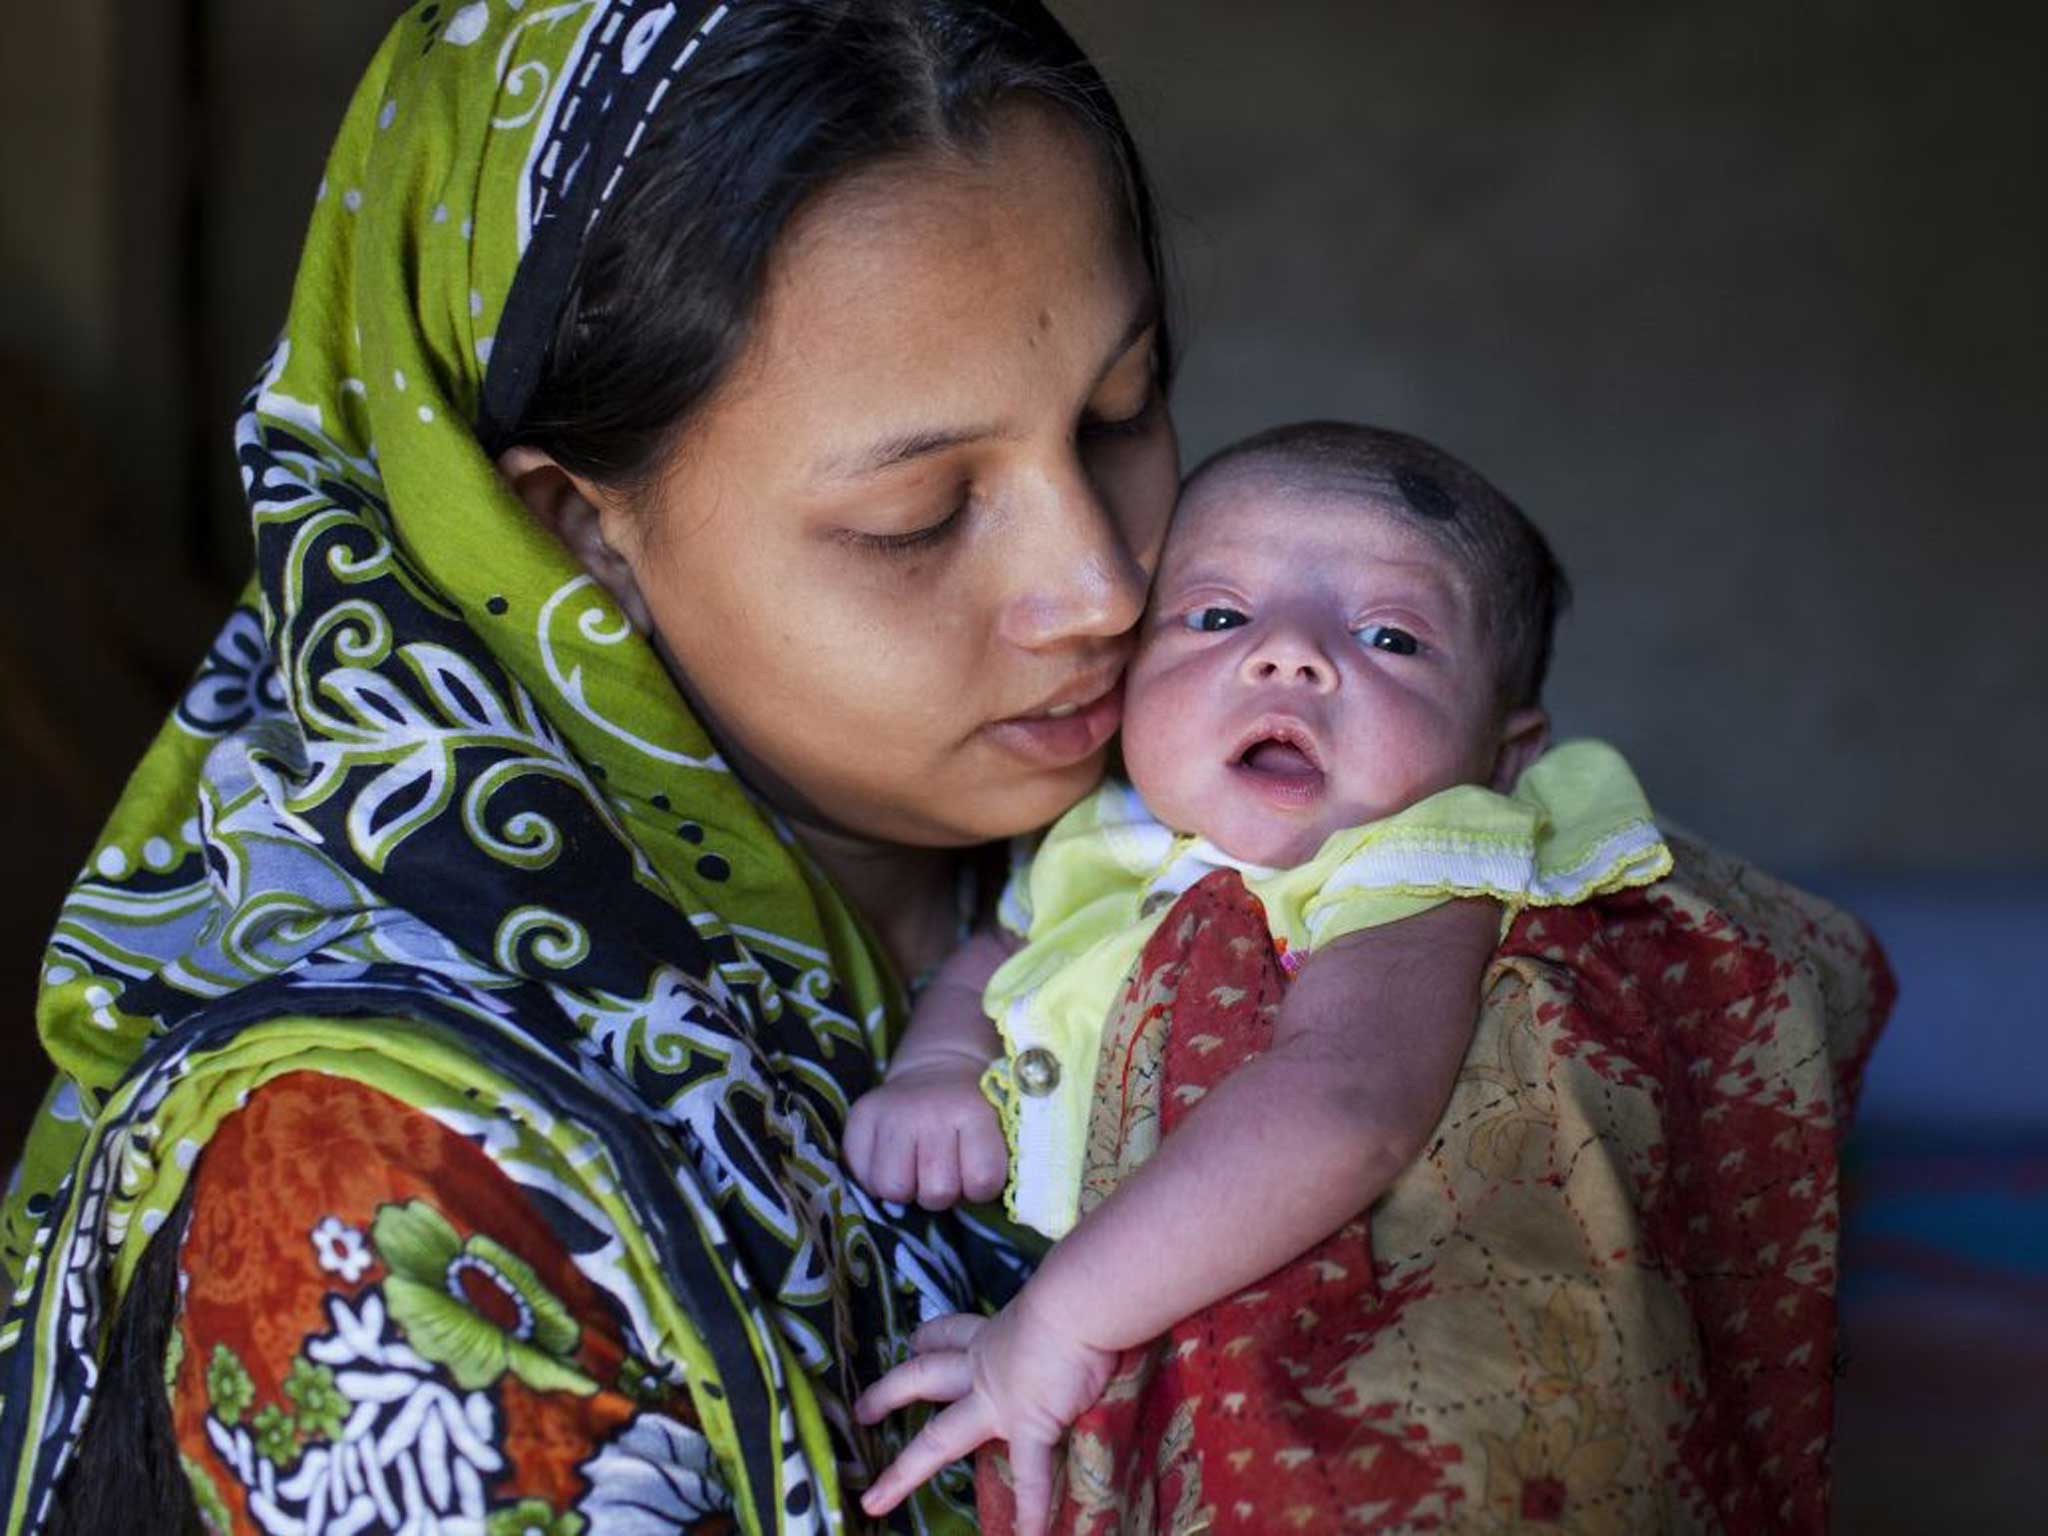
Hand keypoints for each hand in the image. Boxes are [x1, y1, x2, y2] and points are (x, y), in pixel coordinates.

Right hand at [843, 1054, 1007, 1210]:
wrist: (938, 1072)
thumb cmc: (971, 1116)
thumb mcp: (998, 1132)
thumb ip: (991, 1168)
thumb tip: (967, 1199)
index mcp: (973, 1112)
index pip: (982, 1182)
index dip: (980, 1189)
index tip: (976, 1174)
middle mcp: (930, 1112)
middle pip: (936, 1193)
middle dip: (941, 1193)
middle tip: (942, 1172)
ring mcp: (891, 1113)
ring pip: (892, 1189)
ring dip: (905, 1189)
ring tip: (914, 1170)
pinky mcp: (860, 1115)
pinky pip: (862, 1177)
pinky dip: (874, 1179)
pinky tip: (891, 1160)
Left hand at [854, 1297, 1117, 1535]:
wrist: (1077, 1306)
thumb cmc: (1071, 1295)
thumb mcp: (1052, 1303)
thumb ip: (1056, 1318)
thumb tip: (1083, 1314)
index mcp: (990, 1335)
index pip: (949, 1333)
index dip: (928, 1339)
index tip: (912, 1342)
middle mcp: (984, 1368)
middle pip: (923, 1378)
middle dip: (889, 1392)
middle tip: (860, 1410)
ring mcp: (998, 1402)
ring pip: (940, 1439)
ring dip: (905, 1470)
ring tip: (876, 1499)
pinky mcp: (1027, 1426)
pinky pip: (1029, 1477)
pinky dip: (1031, 1511)